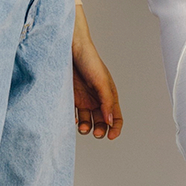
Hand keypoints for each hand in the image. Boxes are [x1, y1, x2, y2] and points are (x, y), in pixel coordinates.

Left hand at [72, 5, 122, 139]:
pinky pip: (74, 116)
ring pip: (87, 122)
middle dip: (100, 130)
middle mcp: (98, 100)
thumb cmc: (89, 61)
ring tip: (82, 128)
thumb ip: (106, 102)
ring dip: (86, 128)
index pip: (116, 117)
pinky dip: (73, 121)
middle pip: (102, 123)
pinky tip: (72, 121)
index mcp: (109, 96)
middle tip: (95, 132)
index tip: (111, 137)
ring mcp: (84, 100)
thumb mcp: (101, 82)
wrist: (69, 48)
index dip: (115, 129)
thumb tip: (109, 122)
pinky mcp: (71, 99)